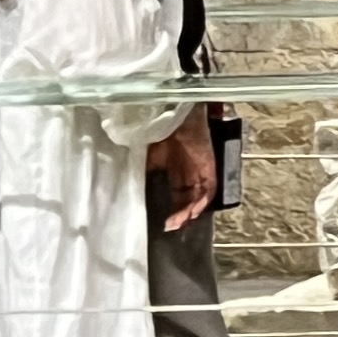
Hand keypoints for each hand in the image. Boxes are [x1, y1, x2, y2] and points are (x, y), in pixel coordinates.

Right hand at [150, 108, 217, 230]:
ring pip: (200, 196)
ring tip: (177, 224)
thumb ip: (143, 170)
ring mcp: (200, 167)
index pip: (178, 191)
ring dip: (190, 212)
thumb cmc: (156, 127)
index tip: (163, 221)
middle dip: (181, 214)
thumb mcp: (146, 153)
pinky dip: (201, 202)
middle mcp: (190, 168)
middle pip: (189, 196)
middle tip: (170, 227)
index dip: (173, 207)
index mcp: (175, 164)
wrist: (170, 109)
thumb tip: (128, 188)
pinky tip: (191, 213)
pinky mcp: (209, 164)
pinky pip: (209, 188)